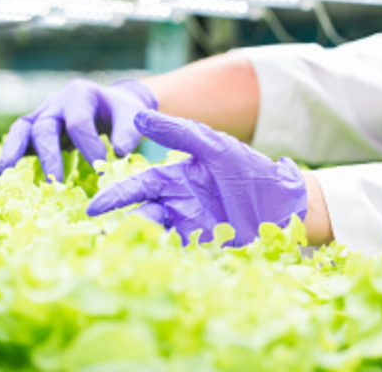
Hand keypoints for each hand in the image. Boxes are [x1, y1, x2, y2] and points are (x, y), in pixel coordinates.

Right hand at [0, 79, 156, 181]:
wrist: (112, 105)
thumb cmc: (122, 111)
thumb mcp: (133, 114)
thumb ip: (129, 131)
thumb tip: (119, 153)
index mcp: (80, 94)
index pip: (79, 122)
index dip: (88, 146)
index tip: (102, 169)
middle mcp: (56, 102)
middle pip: (45, 127)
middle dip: (50, 155)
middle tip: (56, 182)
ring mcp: (43, 114)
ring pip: (23, 129)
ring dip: (14, 151)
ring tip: (5, 173)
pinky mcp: (35, 128)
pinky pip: (19, 138)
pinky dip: (10, 153)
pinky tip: (2, 173)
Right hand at [86, 110, 306, 246]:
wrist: (287, 206)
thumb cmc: (253, 172)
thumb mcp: (218, 148)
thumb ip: (182, 133)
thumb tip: (142, 115)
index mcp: (177, 178)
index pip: (139, 187)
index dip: (116, 196)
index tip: (94, 209)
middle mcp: (177, 204)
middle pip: (140, 215)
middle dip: (121, 226)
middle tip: (100, 240)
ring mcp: (188, 228)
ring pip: (154, 238)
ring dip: (139, 245)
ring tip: (125, 255)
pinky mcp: (202, 249)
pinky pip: (174, 256)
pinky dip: (160, 261)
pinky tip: (152, 266)